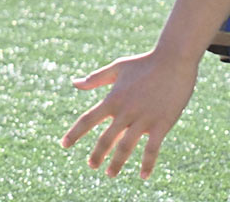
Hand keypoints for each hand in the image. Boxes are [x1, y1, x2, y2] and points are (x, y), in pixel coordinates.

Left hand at [60, 50, 197, 178]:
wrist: (173, 60)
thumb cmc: (143, 63)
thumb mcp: (116, 68)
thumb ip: (95, 79)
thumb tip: (74, 83)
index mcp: (112, 99)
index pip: (87, 120)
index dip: (74, 133)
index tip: (64, 145)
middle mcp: (125, 111)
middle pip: (106, 138)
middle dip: (97, 154)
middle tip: (91, 166)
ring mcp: (143, 119)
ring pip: (126, 146)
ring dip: (117, 162)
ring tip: (110, 174)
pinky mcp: (162, 124)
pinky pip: (152, 148)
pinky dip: (147, 163)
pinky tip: (143, 176)